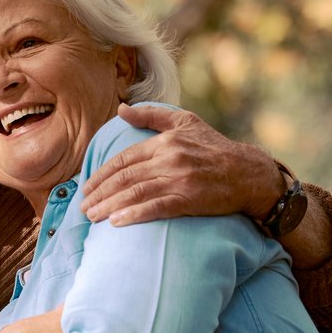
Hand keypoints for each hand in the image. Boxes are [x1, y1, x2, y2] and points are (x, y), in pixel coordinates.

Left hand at [83, 104, 282, 225]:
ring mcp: (179, 179)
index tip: (86, 187)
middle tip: (82, 208)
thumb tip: (121, 109)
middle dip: (99, 194)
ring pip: (135, 193)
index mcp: (165, 142)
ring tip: (92, 217)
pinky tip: (116, 223)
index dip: (101, 174)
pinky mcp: (189, 199)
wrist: (248, 173)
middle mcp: (170, 158)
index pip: (124, 159)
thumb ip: (151, 116)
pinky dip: (134, 215)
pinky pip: (156, 208)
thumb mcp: (186, 122)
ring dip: (109, 206)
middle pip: (124, 177)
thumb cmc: (214, 148)